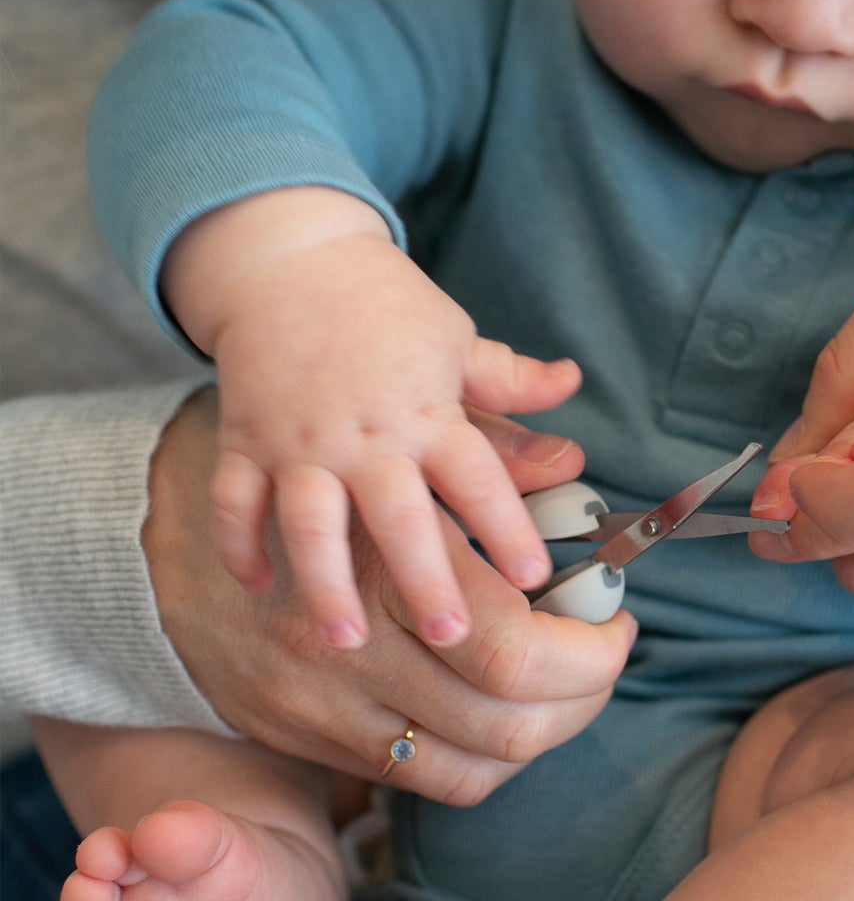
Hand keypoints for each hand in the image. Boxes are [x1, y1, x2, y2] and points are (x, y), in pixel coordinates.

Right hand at [144, 390, 635, 805]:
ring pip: (466, 755)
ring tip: (563, 697)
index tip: (618, 619)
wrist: (157, 521)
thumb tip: (575, 465)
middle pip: (503, 693)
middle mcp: (353, 621)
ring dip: (539, 737)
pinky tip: (497, 728)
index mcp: (384, 539)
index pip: (515, 623)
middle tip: (606, 657)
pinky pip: (407, 782)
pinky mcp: (294, 727)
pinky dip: (473, 768)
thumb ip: (496, 438)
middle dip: (584, 688)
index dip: (591, 638)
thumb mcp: (394, 422)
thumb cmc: (302, 471)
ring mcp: (319, 684)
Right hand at [165, 188, 579, 650]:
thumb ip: (511, 381)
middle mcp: (366, 436)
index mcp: (428, 413)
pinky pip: (235, 501)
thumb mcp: (457, 338)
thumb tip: (572, 384)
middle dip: (425, 578)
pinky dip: (237, 546)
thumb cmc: (385, 306)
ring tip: (345, 641)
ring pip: (310, 525)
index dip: (506, 526)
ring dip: (326, 584)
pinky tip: (255, 591)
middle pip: (398, 517)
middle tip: (451, 635)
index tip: (534, 576)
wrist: (287, 259)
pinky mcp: (247, 442)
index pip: (476, 477)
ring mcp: (300, 443)